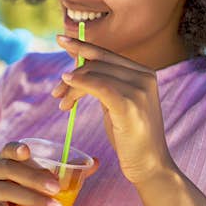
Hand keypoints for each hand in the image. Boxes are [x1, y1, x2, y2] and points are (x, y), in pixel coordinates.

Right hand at [0, 141, 63, 205]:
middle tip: (56, 187)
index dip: (15, 149)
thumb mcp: (42, 183)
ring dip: (34, 199)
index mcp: (4, 160)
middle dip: (34, 177)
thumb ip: (67, 172)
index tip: (27, 152)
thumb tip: (95, 162)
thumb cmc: (25, 197)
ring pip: (8, 192)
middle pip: (9, 169)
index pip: (6, 150)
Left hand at [51, 36, 175, 184]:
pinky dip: (79, 84)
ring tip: (62, 103)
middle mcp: (145, 76)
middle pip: (97, 62)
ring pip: (94, 74)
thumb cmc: (130, 137)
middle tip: (55, 92)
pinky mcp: (130, 104)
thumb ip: (104, 84)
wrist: (150, 166)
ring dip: (70, 86)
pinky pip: (98, 86)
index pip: (106, 54)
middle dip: (71, 73)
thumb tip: (77, 67)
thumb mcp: (117, 104)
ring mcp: (139, 89)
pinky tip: (67, 87)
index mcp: (143, 73)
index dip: (82, 46)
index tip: (60, 39)